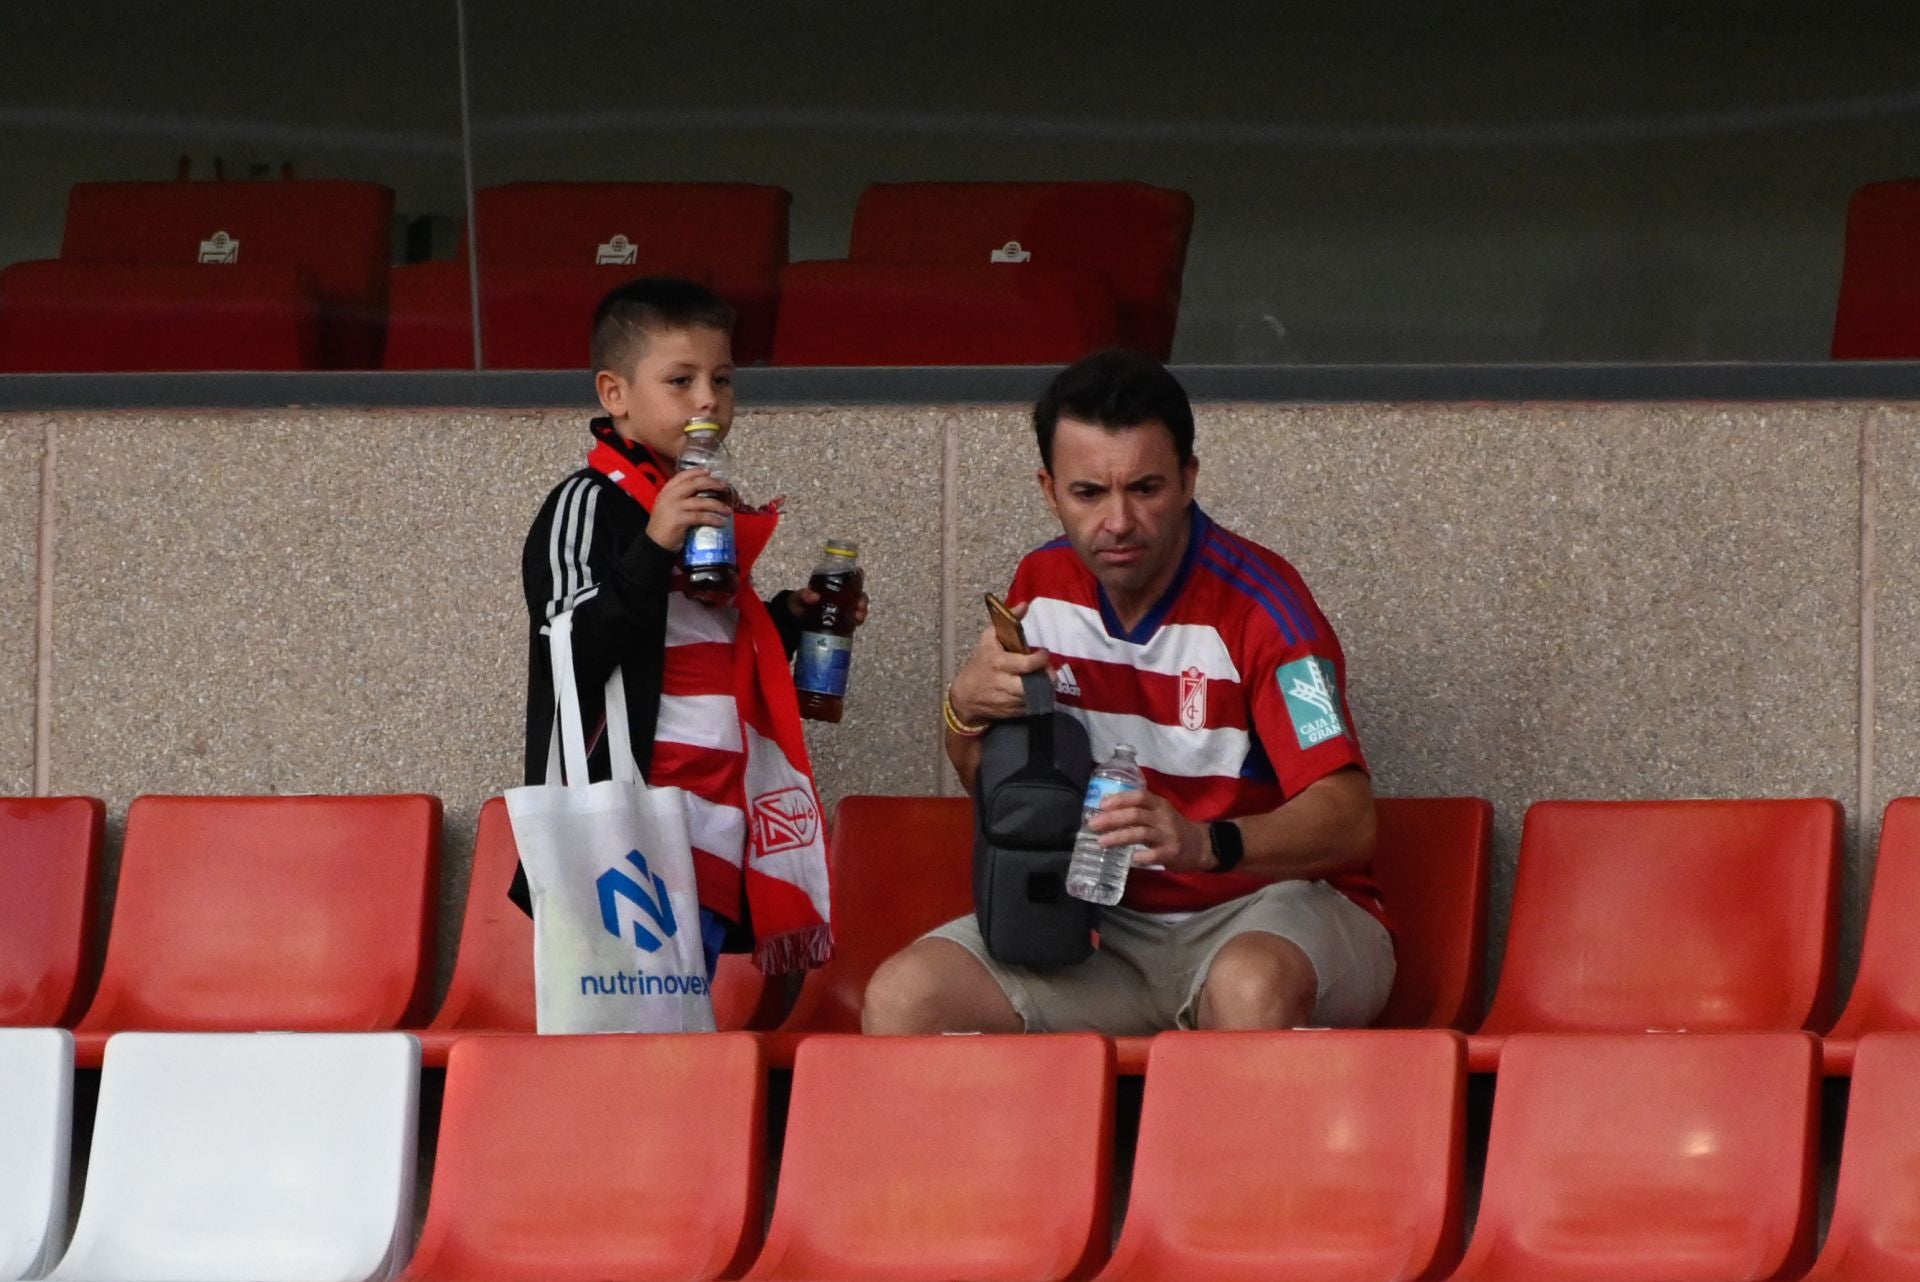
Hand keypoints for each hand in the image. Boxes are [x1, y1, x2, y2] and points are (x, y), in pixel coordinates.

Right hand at [646, 468, 732, 551]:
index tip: (709, 471)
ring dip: (717, 505)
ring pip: (701, 502)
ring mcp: (673, 508)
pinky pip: (700, 517)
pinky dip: (713, 519)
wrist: (654, 545)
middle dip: (712, 483)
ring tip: (727, 510)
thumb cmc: (664, 528)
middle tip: (724, 487)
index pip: (682, 476)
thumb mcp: (668, 508)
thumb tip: (702, 494)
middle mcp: (669, 496)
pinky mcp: (679, 520)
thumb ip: (681, 499)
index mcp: (666, 492)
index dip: (696, 472)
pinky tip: (721, 522)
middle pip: (694, 484)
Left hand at [788, 587, 869, 626]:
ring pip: (857, 607)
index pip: (849, 578)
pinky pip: (853, 620)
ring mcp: (842, 608)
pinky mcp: (842, 621)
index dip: (857, 581)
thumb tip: (815, 596)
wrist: (794, 621)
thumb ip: (804, 595)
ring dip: (861, 611)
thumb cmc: (798, 604)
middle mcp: (840, 595)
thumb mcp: (799, 597)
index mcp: (832, 585)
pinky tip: (857, 623)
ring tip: (859, 617)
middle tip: (860, 607)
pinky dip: (857, 621)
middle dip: (862, 600)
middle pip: (857, 594)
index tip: (858, 588)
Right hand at [948, 601, 1049, 725]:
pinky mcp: (1012, 713)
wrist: (965, 696)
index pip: (1028, 664)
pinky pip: (1032, 706)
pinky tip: (1034, 690)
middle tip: (1048, 670)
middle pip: (1036, 683)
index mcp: (998, 663)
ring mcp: (1008, 700)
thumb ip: (1009, 620)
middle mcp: (1003, 683)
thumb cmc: (980, 662)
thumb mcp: (989, 639)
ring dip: (1044, 687)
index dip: (1040, 659)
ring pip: (1036, 695)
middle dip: (1047, 676)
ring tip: (1042, 678)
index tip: (1042, 653)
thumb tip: (1026, 604)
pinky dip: (1037, 699)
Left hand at [1087, 788, 1210, 870]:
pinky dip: (1141, 856)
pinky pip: (1155, 854)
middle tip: (1093, 825)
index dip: (1120, 799)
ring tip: (1101, 842)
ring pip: (1141, 833)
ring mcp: (1168, 835)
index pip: (1139, 796)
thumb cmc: (1173, 828)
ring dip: (1119, 837)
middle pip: (1136, 814)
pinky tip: (1130, 859)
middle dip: (1112, 819)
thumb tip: (1106, 809)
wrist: (1200, 845)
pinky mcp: (1172, 852)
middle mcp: (1163, 817)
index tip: (1102, 804)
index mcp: (1159, 804)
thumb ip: (1139, 810)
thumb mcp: (1159, 813)